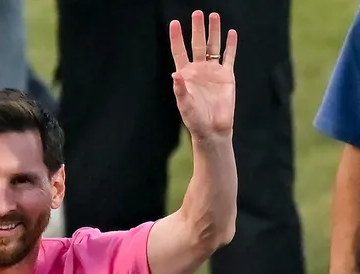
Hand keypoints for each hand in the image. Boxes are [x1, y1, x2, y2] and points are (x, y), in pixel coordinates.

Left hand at [169, 11, 237, 139]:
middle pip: (197, 44)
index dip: (177, 38)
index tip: (174, 23)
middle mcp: (198, 70)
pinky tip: (231, 33)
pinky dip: (231, 45)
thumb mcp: (184, 104)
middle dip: (197, 28)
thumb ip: (180, 89)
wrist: (213, 129)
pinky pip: (229, 57)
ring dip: (214, 32)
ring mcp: (213, 72)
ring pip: (213, 47)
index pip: (179, 52)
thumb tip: (175, 73)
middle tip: (197, 13)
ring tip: (214, 15)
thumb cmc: (195, 119)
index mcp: (185, 75)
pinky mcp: (227, 76)